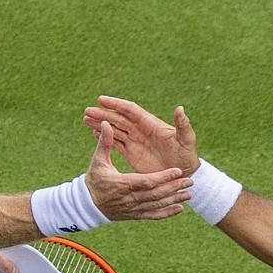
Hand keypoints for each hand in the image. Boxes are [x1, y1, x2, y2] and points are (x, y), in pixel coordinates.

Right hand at [84, 95, 198, 174]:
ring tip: (85, 120)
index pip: (130, 110)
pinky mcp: (133, 154)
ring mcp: (136, 142)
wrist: (184, 173)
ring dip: (101, 125)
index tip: (101, 99)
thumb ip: (183, 125)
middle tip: (86, 111)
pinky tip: (94, 134)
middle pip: (119, 119)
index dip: (116, 104)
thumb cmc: (187, 155)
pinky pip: (117, 143)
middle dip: (103, 115)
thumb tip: (180, 109)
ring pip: (115, 130)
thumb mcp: (187, 140)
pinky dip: (106, 138)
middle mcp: (141, 131)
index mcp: (151, 124)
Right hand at [85, 121, 191, 220]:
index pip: (147, 181)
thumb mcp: (97, 161)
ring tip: (189, 194)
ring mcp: (133, 208)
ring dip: (174, 200)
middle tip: (189, 181)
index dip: (163, 177)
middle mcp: (130, 198)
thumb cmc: (94, 180)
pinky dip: (166, 213)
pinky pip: (153, 215)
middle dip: (174, 188)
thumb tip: (107, 123)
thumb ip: (105, 143)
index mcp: (123, 183)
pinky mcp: (135, 215)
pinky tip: (179, 209)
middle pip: (156, 194)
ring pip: (157, 205)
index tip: (177, 171)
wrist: (88, 205)